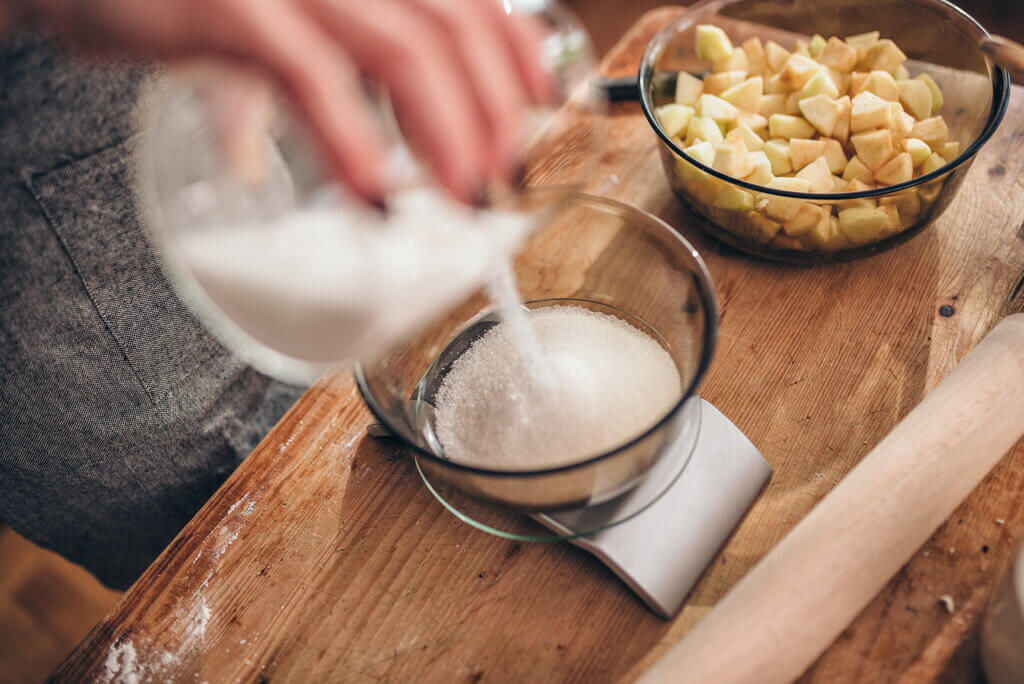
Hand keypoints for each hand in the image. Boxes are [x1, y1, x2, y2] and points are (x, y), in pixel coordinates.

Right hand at [11, 0, 550, 203]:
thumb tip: (394, 137)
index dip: (516, 53)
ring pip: (403, 47)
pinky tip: (371, 192)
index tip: (538, 112)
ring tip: (461, 195)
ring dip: (446, 132)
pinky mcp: (231, 8)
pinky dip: (349, 140)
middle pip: (451, 25)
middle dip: (490, 111)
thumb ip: (345, 54)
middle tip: (499, 179)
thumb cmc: (190, 1)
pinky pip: (311, 76)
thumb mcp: (284, 18)